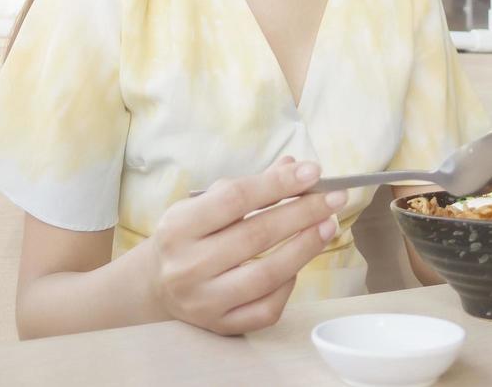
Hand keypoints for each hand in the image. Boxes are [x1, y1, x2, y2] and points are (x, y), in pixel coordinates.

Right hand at [150, 156, 346, 334]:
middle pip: (256, 236)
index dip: (278, 184)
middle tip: (334, 198)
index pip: (235, 199)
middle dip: (302, 213)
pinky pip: (266, 309)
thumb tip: (295, 167)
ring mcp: (204, 300)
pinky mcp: (220, 325)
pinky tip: (298, 265)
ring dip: (304, 248)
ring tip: (328, 226)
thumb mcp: (206, 204)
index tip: (312, 171)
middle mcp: (187, 265)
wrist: (157, 284)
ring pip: (265, 275)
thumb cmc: (190, 235)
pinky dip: (288, 286)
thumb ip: (250, 186)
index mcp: (179, 226)